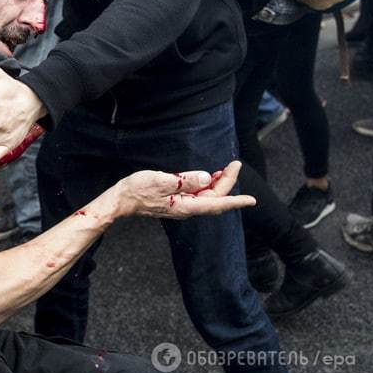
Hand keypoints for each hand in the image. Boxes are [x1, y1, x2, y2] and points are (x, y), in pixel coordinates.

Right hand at [113, 161, 254, 219]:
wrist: (121, 200)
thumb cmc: (138, 189)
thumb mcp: (161, 180)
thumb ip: (185, 180)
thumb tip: (207, 177)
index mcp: (185, 206)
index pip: (217, 203)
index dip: (235, 200)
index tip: (252, 200)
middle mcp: (187, 208)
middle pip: (215, 198)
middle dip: (228, 182)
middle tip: (234, 164)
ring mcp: (182, 206)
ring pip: (208, 197)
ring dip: (219, 184)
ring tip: (225, 169)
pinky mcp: (176, 202)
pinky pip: (198, 195)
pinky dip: (207, 186)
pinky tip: (208, 177)